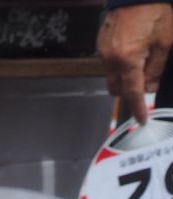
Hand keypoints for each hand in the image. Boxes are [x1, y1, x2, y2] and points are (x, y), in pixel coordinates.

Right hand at [98, 3, 172, 123]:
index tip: (140, 118)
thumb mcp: (165, 41)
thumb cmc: (153, 11)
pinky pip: (108, 63)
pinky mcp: (101, 45)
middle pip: (117, 88)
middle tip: (145, 81)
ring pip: (112, 76)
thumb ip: (156, 68)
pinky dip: (119, 63)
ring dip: (124, 75)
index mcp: (128, 60)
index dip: (138, 107)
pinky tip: (131, 49)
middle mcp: (111, 59)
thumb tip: (150, 87)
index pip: (133, 92)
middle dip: (129, 89)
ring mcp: (103, 52)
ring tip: (140, 59)